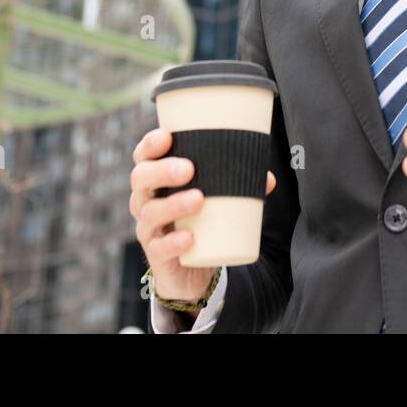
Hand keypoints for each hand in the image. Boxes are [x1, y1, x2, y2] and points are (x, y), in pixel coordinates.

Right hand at [130, 127, 276, 305]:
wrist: (192, 269)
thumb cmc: (200, 221)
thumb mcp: (215, 199)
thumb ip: (238, 185)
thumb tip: (267, 179)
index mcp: (156, 180)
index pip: (143, 157)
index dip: (150, 145)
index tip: (167, 136)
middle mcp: (145, 200)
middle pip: (140, 178)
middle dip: (162, 170)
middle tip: (188, 169)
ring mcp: (148, 228)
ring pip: (150, 212)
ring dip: (173, 204)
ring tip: (198, 200)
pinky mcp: (156, 255)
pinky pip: (159, 247)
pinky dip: (173, 243)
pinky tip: (188, 238)